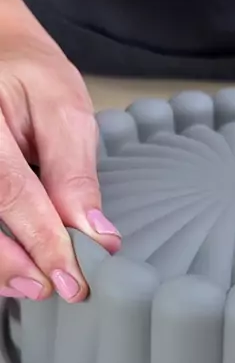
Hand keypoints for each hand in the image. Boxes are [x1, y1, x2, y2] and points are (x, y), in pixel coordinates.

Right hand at [0, 16, 119, 303]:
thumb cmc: (26, 73)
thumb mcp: (63, 107)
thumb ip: (74, 172)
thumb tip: (96, 236)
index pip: (8, 191)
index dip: (41, 242)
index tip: (71, 280)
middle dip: (11, 265)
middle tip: (52, 289)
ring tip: (35, 283)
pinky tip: (12, 267)